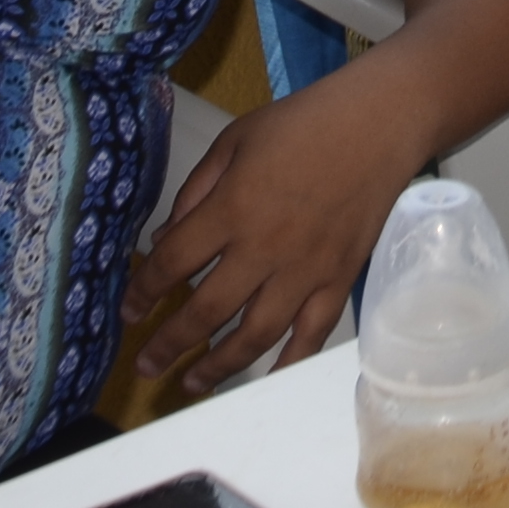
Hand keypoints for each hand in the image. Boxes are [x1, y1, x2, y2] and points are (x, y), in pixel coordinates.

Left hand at [120, 64, 413, 397]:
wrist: (379, 123)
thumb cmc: (301, 123)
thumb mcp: (234, 140)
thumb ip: (194, 192)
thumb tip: (163, 242)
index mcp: (232, 208)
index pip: (173, 264)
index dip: (143, 293)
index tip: (129, 313)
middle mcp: (264, 248)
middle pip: (206, 311)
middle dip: (169, 343)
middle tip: (146, 367)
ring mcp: (306, 270)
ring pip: (255, 336)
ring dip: (219, 366)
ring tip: (192, 384)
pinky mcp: (340, 280)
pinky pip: (311, 334)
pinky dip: (287, 363)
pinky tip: (265, 378)